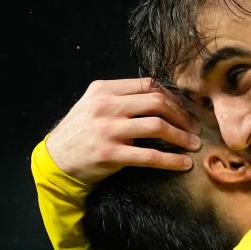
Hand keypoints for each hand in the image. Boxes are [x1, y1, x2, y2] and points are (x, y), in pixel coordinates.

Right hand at [46, 78, 200, 183]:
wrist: (55, 159)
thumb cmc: (81, 132)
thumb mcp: (95, 105)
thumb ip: (122, 98)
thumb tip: (162, 98)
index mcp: (105, 90)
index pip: (148, 85)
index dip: (173, 97)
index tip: (186, 109)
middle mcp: (106, 106)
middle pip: (157, 102)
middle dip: (182, 115)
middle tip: (195, 128)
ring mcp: (108, 129)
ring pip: (156, 126)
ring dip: (181, 137)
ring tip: (194, 144)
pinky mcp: (110, 154)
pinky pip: (149, 156)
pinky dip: (171, 160)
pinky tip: (184, 164)